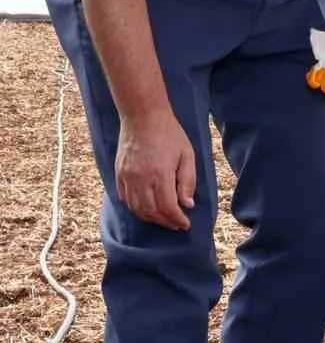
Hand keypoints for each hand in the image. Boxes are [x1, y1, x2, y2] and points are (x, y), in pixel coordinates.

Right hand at [115, 107, 195, 230]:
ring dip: (150, 218)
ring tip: (163, 220)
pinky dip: (136, 208)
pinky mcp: (119, 173)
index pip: (168, 207)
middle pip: (151, 211)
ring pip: (136, 208)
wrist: (143, 117)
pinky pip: (125, 198)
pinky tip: (146, 210)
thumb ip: (187, 182)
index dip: (177, 219)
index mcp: (160, 174)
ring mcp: (127, 177)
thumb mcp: (187, 156)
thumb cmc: (170, 134)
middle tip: (176, 225)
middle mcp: (141, 178)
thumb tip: (187, 205)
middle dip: (165, 222)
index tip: (185, 224)